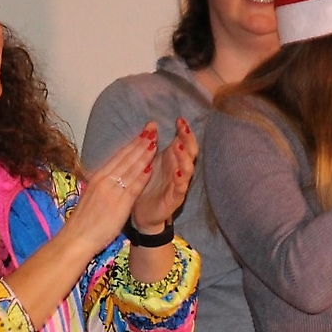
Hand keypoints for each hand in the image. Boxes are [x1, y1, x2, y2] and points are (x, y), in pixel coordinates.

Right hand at [67, 125, 157, 255]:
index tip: (142, 133)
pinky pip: (133, 187)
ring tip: (155, 142)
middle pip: (126, 158)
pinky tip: (151, 167)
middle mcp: (104, 180)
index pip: (118, 156)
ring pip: (131, 169)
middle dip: (141, 142)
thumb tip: (112, 176)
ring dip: (144, 154)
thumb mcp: (91, 195)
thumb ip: (103, 185)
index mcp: (97, 177)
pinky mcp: (118, 205)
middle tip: (153, 129)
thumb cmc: (83, 220)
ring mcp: (111, 192)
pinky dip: (142, 176)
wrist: (76, 238)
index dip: (132, 143)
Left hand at [130, 117, 196, 231]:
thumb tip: (151, 124)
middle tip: (183, 129)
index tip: (179, 119)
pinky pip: (180, 189)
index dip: (184, 131)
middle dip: (188, 140)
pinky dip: (180, 180)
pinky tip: (177, 173)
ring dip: (184, 158)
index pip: (183, 142)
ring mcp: (179, 185)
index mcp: (173, 159)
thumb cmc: (148, 183)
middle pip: (190, 153)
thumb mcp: (149, 161)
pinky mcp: (174, 199)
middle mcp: (179, 170)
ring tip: (180, 147)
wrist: (142, 212)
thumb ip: (152, 144)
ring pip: (188, 170)